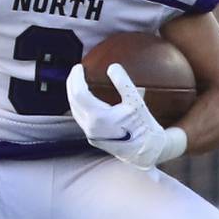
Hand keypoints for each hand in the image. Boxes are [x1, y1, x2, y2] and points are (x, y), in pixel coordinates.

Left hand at [66, 62, 185, 169]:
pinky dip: (79, 105)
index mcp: (99, 117)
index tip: (79, 67)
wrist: (146, 151)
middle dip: (72, 84)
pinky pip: (80, 118)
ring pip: (74, 110)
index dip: (76, 78)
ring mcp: (90, 134)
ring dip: (74, 95)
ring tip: (77, 81)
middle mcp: (90, 127)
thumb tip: (112, 67)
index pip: (79, 93)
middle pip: (73, 101)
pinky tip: (84, 98)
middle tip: (76, 71)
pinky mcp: (93, 138)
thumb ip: (123, 82)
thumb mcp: (136, 101)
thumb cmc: (143, 127)